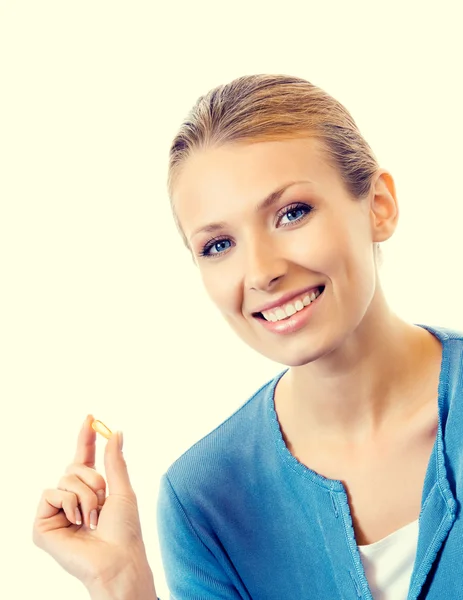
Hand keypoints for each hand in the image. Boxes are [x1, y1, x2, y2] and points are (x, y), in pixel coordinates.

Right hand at [32, 415, 156, 597]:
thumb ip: (114, 460)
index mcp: (92, 490)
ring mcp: (57, 512)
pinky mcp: (43, 525)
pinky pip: (50, 493)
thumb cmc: (124, 530)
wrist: (117, 559)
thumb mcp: (122, 489)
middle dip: (93, 478)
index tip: (91, 416)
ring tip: (92, 518)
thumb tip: (115, 431)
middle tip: (103, 498)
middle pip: (74, 467)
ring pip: (64, 479)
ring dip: (85, 495)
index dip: (86, 438)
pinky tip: (76, 522)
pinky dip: (67, 503)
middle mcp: (72, 499)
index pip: (85, 458)